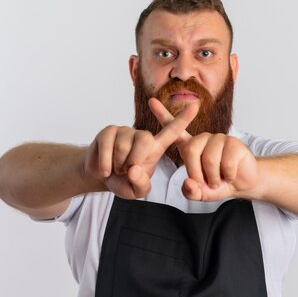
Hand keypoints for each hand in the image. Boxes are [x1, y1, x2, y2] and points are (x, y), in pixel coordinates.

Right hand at [83, 101, 198, 198]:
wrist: (102, 177)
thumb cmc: (123, 182)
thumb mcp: (136, 190)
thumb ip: (141, 185)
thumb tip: (134, 170)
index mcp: (155, 149)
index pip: (172, 132)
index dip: (183, 119)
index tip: (195, 106)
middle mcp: (142, 136)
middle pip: (145, 140)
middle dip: (134, 160)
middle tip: (128, 171)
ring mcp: (125, 131)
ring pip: (123, 145)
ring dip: (118, 164)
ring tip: (117, 168)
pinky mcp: (109, 131)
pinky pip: (107, 146)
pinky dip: (105, 162)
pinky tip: (105, 170)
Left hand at [149, 98, 259, 201]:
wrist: (242, 183)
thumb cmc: (218, 184)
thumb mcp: (200, 193)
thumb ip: (190, 191)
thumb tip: (188, 183)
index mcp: (191, 147)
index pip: (174, 129)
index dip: (162, 115)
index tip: (151, 101)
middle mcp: (203, 139)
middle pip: (191, 151)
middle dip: (197, 173)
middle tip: (208, 182)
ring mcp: (218, 138)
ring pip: (209, 159)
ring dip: (214, 177)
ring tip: (219, 179)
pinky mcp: (233, 142)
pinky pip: (226, 162)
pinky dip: (228, 175)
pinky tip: (231, 174)